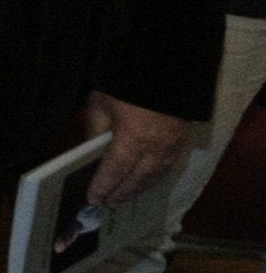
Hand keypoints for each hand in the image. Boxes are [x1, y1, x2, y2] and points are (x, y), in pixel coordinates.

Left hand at [84, 90, 191, 205]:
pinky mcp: (182, 141)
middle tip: (108, 204)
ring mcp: (171, 147)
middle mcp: (154, 149)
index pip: (114, 171)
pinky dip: (153, 178)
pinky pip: (166, 167)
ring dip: (138, 189)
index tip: (93, 199)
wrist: (167, 68)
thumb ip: (95, 129)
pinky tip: (145, 181)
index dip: (103, 186)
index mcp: (132, 140)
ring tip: (124, 197)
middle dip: (121, 193)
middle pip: (136, 179)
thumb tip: (90, 151)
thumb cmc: (127, 84)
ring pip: (154, 176)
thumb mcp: (101, 103)